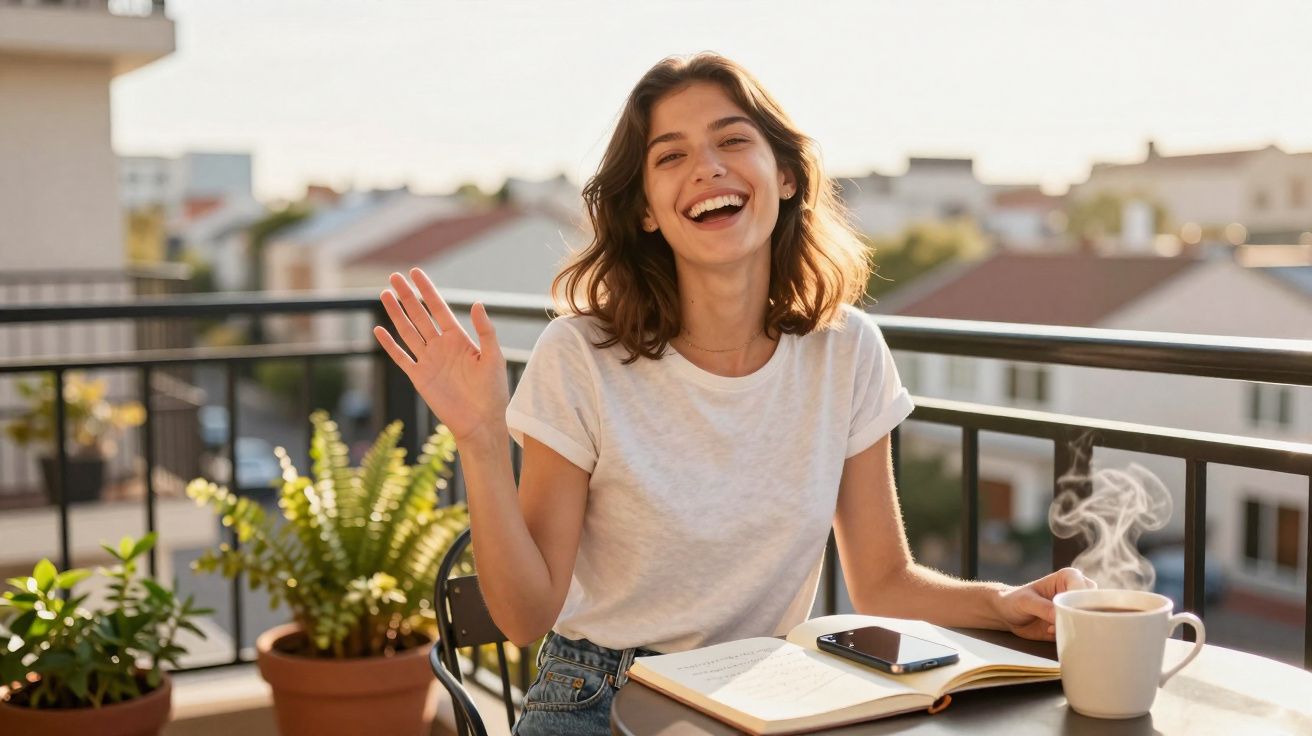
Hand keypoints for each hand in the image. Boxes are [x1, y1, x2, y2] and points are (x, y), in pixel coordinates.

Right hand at [373, 268, 509, 444]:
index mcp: (459, 338)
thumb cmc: (492, 391)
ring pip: (408, 332)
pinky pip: (401, 357)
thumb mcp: (493, 357)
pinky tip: (379, 329)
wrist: (481, 421)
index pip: (439, 308)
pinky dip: (390, 344)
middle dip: (407, 296)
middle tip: (394, 276)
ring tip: (385, 294)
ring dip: (396, 314)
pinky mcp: (419, 377)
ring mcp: (428, 361)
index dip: (427, 290)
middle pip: (419, 315)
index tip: (416, 272)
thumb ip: (485, 330)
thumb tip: (477, 303)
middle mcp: (441, 346)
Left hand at [996, 567, 1095, 640]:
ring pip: (1090, 620)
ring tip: (1051, 627)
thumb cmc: (1015, 600)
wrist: (1008, 615)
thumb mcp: (1025, 601)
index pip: (1085, 589)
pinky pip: (1081, 632)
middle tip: (1062, 623)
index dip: (1079, 603)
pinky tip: (1050, 632)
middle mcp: (1078, 592)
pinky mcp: (1074, 624)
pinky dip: (1069, 635)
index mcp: (1069, 577)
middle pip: (1094, 605)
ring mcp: (1077, 609)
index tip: (1066, 613)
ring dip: (1075, 628)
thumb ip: (1042, 607)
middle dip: (1081, 617)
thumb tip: (1059, 617)